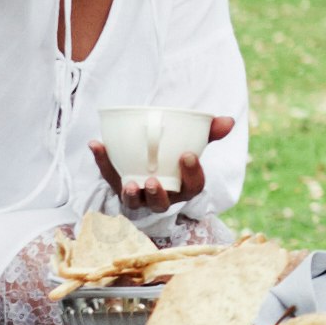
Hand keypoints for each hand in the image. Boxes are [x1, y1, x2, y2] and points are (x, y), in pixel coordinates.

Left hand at [91, 103, 223, 207]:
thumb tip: (229, 120)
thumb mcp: (192, 143)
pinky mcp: (117, 185)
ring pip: (133, 202)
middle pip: (160, 204)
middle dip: (156, 195)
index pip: (193, 187)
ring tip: (129, 182)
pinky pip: (108, 176)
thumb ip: (208, 133)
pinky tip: (96, 144)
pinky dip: (102, 161)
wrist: (149, 155)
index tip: (187, 154)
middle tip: (153, 181)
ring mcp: (138, 195)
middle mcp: (161, 196)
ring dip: (130, 194)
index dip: (192, 174)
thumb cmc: (175, 154)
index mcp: (183, 187)